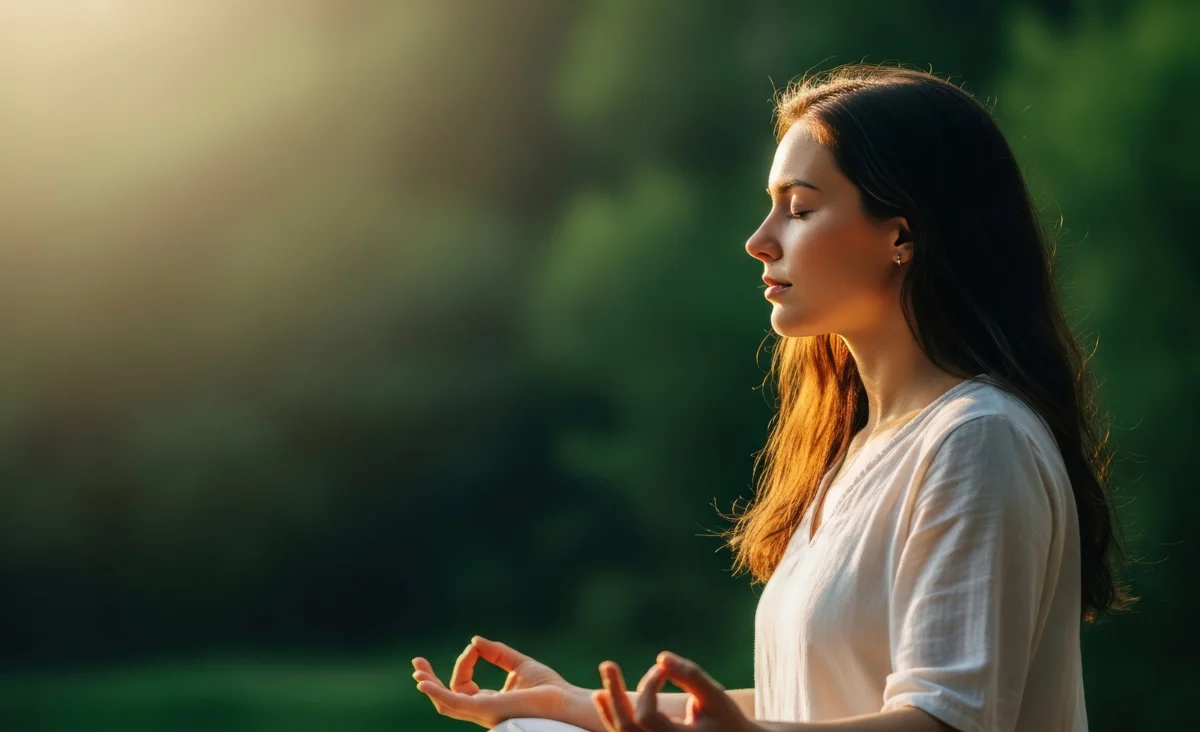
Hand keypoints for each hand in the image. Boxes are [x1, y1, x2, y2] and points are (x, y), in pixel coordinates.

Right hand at [413, 635, 576, 728]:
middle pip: (446, 699)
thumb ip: (496, 653)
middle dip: (430, 682)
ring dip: (430, 687)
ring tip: (417, 672)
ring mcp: (482, 711)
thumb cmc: (549, 688)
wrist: (564, 700)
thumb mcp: (519, 665)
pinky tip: (424, 683)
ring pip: (445, 704)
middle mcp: (482, 710)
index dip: (464, 663)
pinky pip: (454, 704)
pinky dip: (437, 693)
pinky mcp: (485, 709)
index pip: (463, 684)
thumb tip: (473, 641)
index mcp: (489, 701)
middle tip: (417, 664)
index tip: (475, 648)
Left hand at [592, 651, 753, 731]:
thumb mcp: (714, 696)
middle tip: (607, 664)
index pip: (646, 717)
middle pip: (626, 728)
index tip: (662, 670)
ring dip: (609, 706)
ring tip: (604, 676)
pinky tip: (602, 696)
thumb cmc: (728, 720)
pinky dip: (613, 716)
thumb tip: (660, 657)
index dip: (648, 688)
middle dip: (614, 694)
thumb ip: (690, 676)